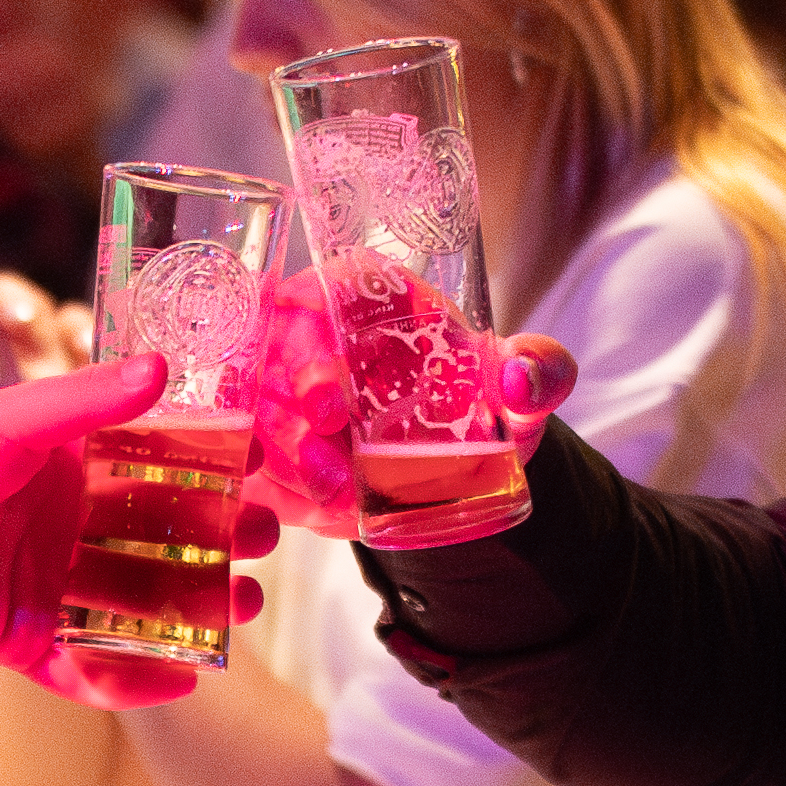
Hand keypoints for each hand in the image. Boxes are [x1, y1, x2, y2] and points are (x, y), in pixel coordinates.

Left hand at [0, 355, 249, 706]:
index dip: (214, 472)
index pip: (163, 471)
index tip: (263, 465)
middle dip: (220, 546)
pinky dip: (134, 681)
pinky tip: (183, 680)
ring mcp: (54, 589)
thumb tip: (159, 368)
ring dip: (195, 613)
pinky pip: (90, 669)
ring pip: (140, 608)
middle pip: (166, 544)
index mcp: (75, 471)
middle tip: (265, 543)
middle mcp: (72, 531)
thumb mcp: (13, 421)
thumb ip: (85, 401)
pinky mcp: (27, 642)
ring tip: (244, 608)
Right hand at [243, 271, 577, 540]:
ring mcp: (284, 389)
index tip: (337, 353)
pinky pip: (243, 452)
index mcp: (380, 301)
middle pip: (283, 334)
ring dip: (283, 442)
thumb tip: (524, 380)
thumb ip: (542, 374)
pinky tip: (293, 506)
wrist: (453, 477)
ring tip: (333, 489)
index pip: (341, 278)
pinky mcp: (270, 441)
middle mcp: (321, 334)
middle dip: (296, 380)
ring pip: (254, 399)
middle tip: (329, 428)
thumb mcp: (520, 393)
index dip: (325, 303)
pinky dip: (263, 480)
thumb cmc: (480, 411)